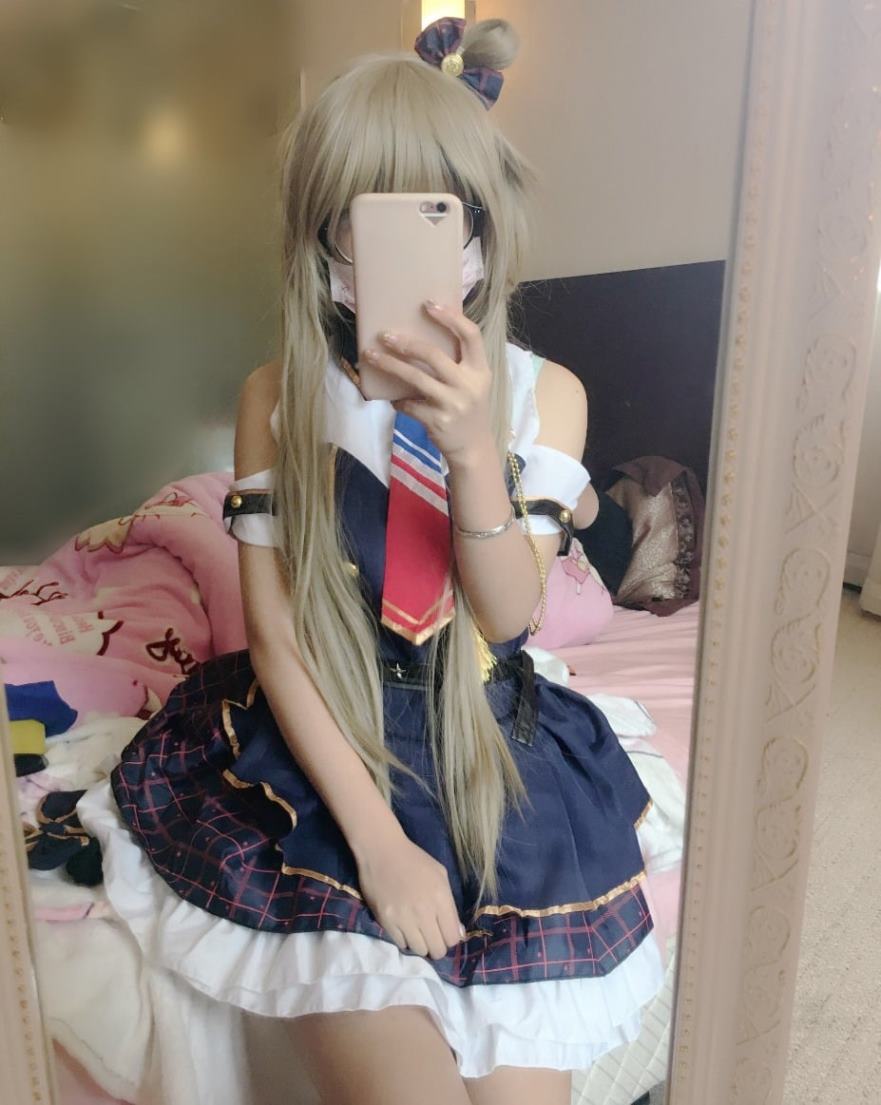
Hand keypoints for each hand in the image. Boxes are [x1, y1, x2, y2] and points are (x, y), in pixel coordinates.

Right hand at [354, 826, 467, 959]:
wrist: (381, 850)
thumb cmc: (414, 859)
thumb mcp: (440, 875)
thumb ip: (450, 906)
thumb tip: (458, 934)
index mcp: (440, 898)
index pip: (453, 938)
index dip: (451, 938)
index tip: (445, 932)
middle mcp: (424, 912)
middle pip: (437, 950)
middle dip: (438, 946)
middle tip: (432, 936)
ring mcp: (404, 918)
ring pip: (419, 950)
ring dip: (421, 944)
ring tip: (418, 932)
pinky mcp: (386, 921)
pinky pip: (401, 943)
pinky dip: (405, 939)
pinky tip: (404, 927)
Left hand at [359, 300, 494, 463]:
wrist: (473, 448)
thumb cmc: (468, 409)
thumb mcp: (473, 384)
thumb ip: (458, 363)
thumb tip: (419, 336)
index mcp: (480, 370)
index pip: (471, 335)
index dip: (450, 317)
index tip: (428, 304)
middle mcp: (469, 385)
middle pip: (434, 355)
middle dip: (406, 343)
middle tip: (385, 335)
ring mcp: (453, 404)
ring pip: (415, 378)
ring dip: (390, 365)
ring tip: (371, 355)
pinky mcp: (437, 421)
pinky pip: (409, 405)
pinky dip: (398, 400)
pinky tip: (394, 399)